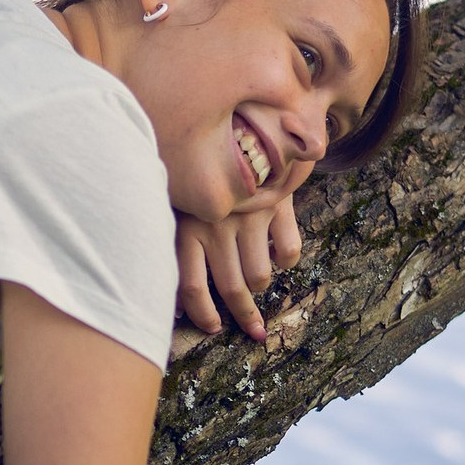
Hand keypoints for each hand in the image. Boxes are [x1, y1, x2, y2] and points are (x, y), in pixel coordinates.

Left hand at [175, 192, 302, 340]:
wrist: (241, 134)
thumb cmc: (203, 186)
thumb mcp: (182, 215)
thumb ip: (178, 256)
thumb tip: (176, 313)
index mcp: (187, 228)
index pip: (191, 286)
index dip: (203, 314)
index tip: (214, 328)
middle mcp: (217, 225)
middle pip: (230, 287)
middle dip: (244, 315)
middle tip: (254, 330)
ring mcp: (248, 215)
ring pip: (260, 275)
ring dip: (261, 284)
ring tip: (257, 278)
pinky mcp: (278, 205)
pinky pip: (288, 251)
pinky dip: (286, 261)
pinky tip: (277, 253)